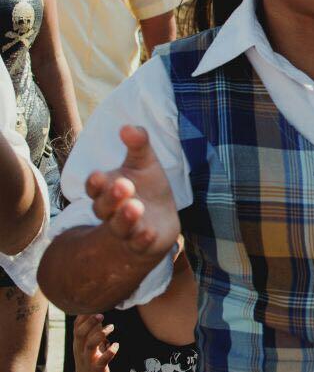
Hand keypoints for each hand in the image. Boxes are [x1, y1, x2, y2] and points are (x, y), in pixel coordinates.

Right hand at [72, 313, 116, 371]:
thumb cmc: (90, 358)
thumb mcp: (88, 343)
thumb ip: (92, 328)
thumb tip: (98, 309)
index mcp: (78, 342)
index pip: (76, 326)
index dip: (83, 315)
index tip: (93, 304)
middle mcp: (80, 350)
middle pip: (79, 334)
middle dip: (89, 323)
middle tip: (102, 314)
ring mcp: (88, 360)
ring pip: (89, 346)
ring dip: (100, 335)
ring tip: (112, 326)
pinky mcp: (96, 370)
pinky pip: (102, 361)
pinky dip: (110, 352)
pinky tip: (116, 345)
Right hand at [85, 126, 179, 258]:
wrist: (160, 220)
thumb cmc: (147, 187)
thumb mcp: (144, 162)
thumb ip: (138, 144)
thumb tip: (129, 127)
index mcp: (107, 190)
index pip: (95, 187)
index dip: (96, 183)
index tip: (101, 175)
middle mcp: (112, 212)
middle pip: (103, 207)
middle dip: (112, 197)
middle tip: (124, 184)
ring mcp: (127, 229)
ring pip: (120, 226)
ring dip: (125, 217)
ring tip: (135, 206)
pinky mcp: (142, 243)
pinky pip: (139, 244)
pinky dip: (142, 239)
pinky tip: (149, 232)